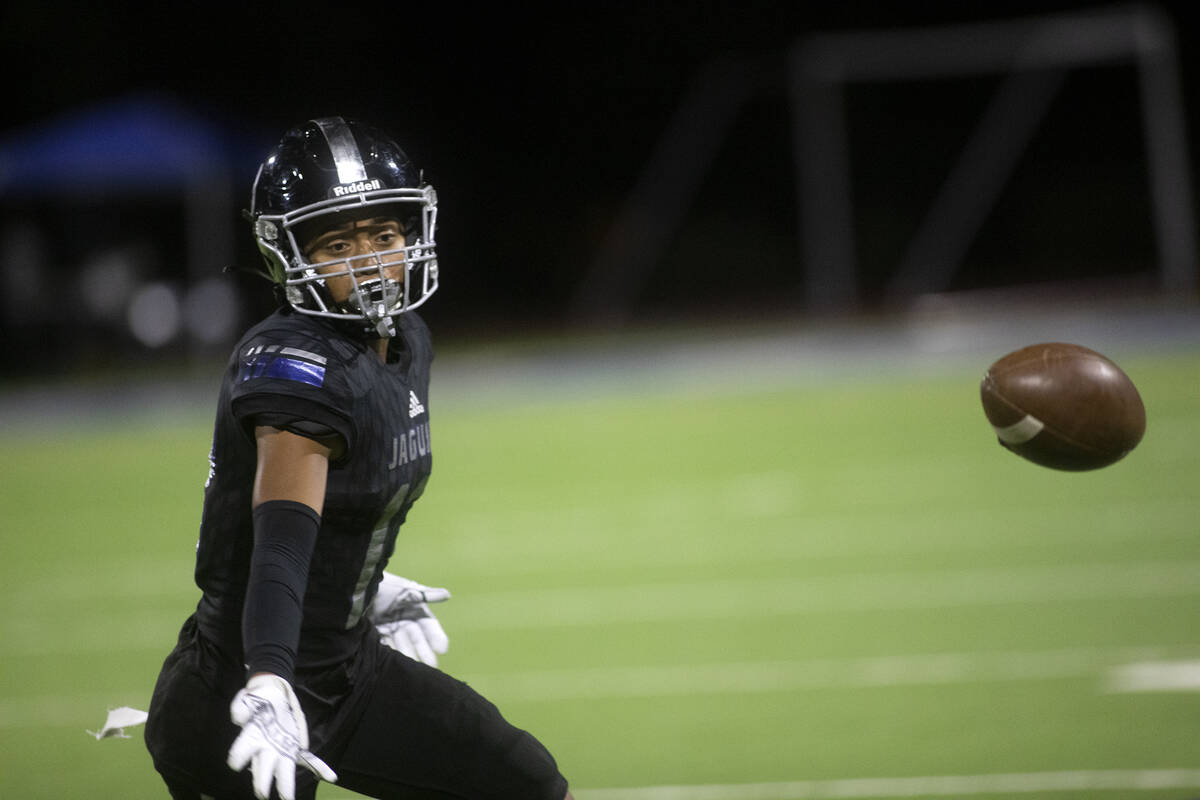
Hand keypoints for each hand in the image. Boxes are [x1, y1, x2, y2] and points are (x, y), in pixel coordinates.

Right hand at [227, 674, 336, 799]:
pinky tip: (331, 777)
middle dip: (262, 782)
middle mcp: (266, 749)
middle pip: (263, 769)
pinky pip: (308, 758)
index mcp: (251, 739)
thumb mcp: (245, 699)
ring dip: (286, 784)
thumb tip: (240, 718)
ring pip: (284, 770)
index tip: (235, 763)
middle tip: (262, 794)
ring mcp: (282, 749)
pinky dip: (320, 767)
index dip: (239, 756)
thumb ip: (240, 707)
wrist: (271, 693)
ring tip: (288, 798)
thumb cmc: (255, 701)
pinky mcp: (295, 745)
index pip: (242, 751)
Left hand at [369, 572, 449, 666]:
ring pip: (402, 644)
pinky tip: (396, 662)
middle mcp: (404, 621)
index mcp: (414, 610)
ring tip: (413, 666)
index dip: (436, 636)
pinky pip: (386, 646)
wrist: (357, 587)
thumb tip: (447, 595)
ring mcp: (390, 629)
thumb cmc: (385, 585)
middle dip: (424, 651)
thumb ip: (426, 594)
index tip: (442, 648)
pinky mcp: (376, 635)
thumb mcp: (406, 589)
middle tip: (431, 664)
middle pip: (417, 638)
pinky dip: (391, 653)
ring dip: (409, 654)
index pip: (429, 626)